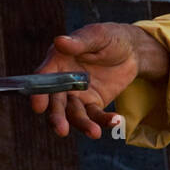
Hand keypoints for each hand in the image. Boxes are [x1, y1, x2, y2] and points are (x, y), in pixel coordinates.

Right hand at [30, 24, 140, 138]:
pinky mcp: (93, 103)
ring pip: (74, 114)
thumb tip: (59, 41)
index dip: (39, 93)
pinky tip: (115, 121)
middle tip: (61, 130)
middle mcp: (61, 82)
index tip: (38, 106)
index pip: (42, 79)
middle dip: (57, 117)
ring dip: (82, 125)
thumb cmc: (108, 38)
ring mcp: (76, 95)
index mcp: (56, 62)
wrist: (130, 50)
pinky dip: (104, 120)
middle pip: (56, 103)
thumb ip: (80, 41)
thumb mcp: (97, 36)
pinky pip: (95, 115)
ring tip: (94, 133)